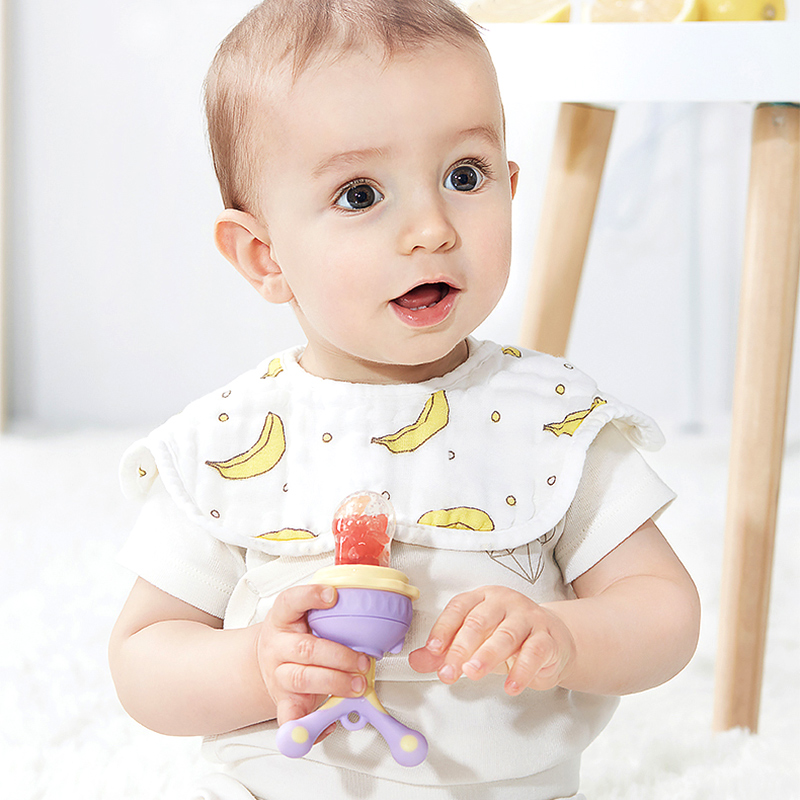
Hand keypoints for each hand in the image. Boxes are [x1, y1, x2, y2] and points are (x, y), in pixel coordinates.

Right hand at [255, 584, 371, 729]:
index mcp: (282, 619)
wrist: (265, 661)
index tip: (332, 595)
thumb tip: (363, 606)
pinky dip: (311, 724)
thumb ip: (326, 612)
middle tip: (363, 661)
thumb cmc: (293, 635)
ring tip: (358, 685)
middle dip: (339, 656)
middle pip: (305, 649)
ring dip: (335, 683)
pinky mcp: (283, 701)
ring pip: (303, 679)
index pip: (291, 601)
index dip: (310, 596)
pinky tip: (328, 722)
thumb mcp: (302, 615)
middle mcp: (277, 646)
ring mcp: (278, 675)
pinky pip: (291, 718)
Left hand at [408, 586, 575, 694]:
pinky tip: (510, 686)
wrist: (553, 641)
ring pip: (506, 635)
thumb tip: (416, 661)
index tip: (432, 650)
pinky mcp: (547, 638)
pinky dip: (521, 671)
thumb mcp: (475, 643)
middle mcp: (504, 603)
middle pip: (479, 622)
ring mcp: (528, 618)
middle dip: (461, 648)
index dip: (443, 628)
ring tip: (472, 673)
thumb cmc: (508, 638)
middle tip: (449, 672)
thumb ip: (445, 652)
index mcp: (482, 598)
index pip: (458, 608)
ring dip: (487, 656)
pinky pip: (534, 653)